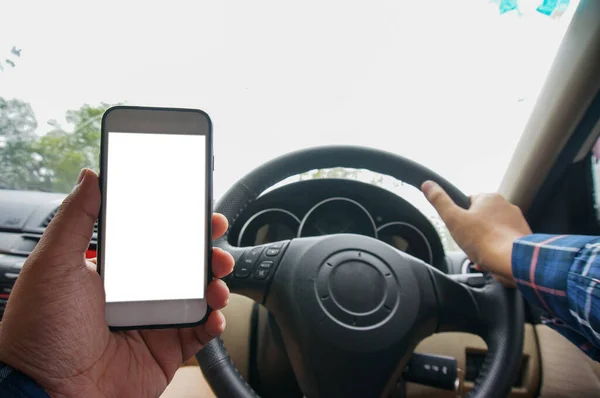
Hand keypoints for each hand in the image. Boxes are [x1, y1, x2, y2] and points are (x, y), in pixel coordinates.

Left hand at [0, 169, 233, 396]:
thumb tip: (91, 176)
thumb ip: (74, 218)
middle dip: (206, 249)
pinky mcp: (166, 351)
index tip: (197, 208)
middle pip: (183, 265)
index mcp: (113, 271)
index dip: (179, 223)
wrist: (46, 394)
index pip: (154, 239)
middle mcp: (137, 295)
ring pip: (198, 295)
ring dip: (215, 282)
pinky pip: (200, 333)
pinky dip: (214, 321)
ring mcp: (154, 323)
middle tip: (216, 240)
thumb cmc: (39, 332)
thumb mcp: (53, 265)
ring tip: (216, 281)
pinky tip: (212, 313)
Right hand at [421, 181, 531, 283]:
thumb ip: (439, 201)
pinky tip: (492, 260)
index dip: (461, 217)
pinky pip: (505, 242)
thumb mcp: (453, 219)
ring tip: (481, 255)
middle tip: (469, 244)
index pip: (468, 203)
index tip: (460, 229)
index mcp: (489, 198)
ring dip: (486, 243)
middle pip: (481, 218)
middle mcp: (506, 205)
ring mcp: (517, 221)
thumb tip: (427, 184)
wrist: (513, 260)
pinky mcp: (524, 236)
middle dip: (474, 232)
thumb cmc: (484, 240)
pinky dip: (497, 250)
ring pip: (493, 231)